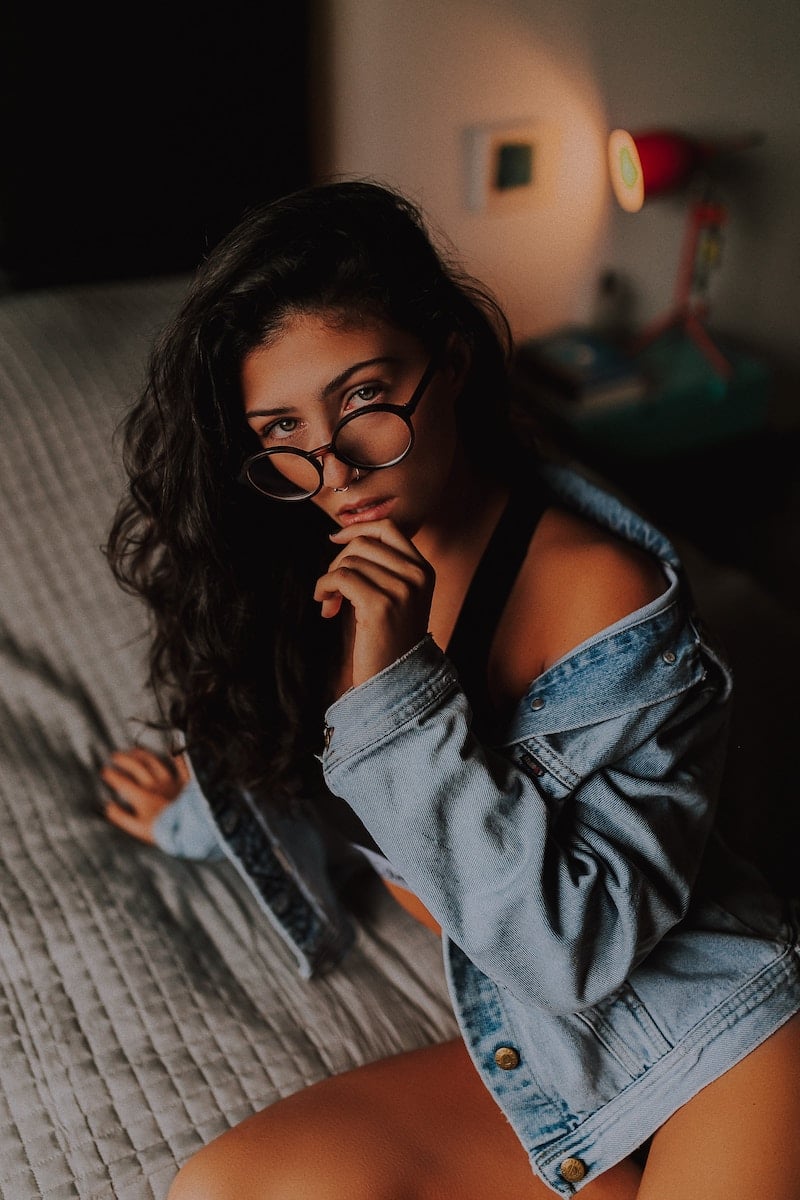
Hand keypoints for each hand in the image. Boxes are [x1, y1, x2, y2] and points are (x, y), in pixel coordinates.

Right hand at [100, 747, 189, 844]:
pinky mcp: (185, 782)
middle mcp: (154, 785)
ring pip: (154, 763)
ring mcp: (170, 781)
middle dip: (124, 760)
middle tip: (116, 756)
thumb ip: (121, 817)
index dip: (112, 776)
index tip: (105, 771)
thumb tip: (108, 807)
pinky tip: (173, 751)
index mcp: (142, 796)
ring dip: (143, 755)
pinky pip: (181, 766)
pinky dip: (177, 758)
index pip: (123, 782)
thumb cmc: (164, 830)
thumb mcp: (138, 828)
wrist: (190, 828)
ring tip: (135, 750)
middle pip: (137, 767)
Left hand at [314, 520, 434, 686]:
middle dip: (338, 561)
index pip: (388, 528)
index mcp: (424, 570)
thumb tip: (347, 534)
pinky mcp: (380, 604)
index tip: (336, 538)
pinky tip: (325, 606)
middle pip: (363, 543)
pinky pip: (340, 578)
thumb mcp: (398, 596)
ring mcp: (401, 589)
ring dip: (329, 579)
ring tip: (329, 602)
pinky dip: (324, 588)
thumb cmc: (390, 639)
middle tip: (332, 588)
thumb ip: (384, 566)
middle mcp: (417, 575)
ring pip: (349, 560)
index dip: (358, 528)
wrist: (397, 679)